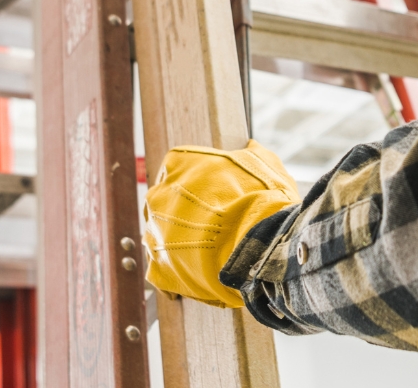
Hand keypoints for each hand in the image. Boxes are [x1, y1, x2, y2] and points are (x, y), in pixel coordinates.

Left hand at [142, 140, 297, 307]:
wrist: (259, 247)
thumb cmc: (261, 199)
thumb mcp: (264, 164)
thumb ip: (251, 154)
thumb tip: (251, 146)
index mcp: (178, 163)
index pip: (179, 168)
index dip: (198, 182)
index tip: (213, 192)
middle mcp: (158, 195)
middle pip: (166, 201)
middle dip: (186, 211)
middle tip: (213, 222)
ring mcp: (153, 232)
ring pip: (161, 235)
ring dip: (181, 241)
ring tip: (209, 250)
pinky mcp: (157, 266)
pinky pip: (162, 268)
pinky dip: (178, 271)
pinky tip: (200, 273)